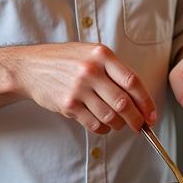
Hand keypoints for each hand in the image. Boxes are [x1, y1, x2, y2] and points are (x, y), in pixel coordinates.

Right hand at [11, 43, 154, 133]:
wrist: (31, 67)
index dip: (146, 102)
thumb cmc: (65, 60)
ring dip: (119, 125)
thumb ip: (114, 69)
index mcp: (102, 55)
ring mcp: (78, 89)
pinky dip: (103, 129)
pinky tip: (104, 125)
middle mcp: (91, 71)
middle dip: (136, 119)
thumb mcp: (91, 53)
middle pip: (123, 103)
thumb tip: (139, 96)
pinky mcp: (68, 105)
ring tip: (119, 124)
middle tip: (140, 126)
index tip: (151, 114)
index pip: (132, 81)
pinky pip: (94, 124)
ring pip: (110, 116)